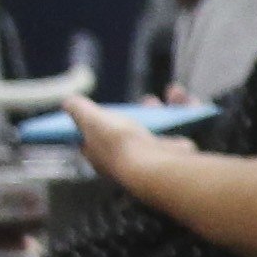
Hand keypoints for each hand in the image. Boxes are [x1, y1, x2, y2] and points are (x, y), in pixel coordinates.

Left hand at [62, 90, 180, 194]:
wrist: (157, 164)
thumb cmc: (119, 144)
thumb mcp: (90, 120)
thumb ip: (78, 109)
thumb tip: (68, 102)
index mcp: (101, 154)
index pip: (95, 138)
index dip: (97, 123)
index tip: (102, 110)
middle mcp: (128, 157)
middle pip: (131, 129)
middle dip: (140, 111)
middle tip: (146, 100)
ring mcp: (154, 155)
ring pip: (161, 126)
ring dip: (167, 107)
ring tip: (173, 92)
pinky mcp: (177, 152)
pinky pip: (183, 128)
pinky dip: (187, 112)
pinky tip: (188, 99)